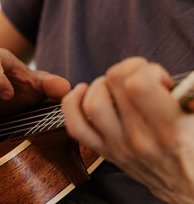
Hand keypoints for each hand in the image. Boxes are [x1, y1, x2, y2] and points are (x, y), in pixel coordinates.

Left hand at [61, 57, 193, 203]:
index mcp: (170, 130)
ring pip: (92, 102)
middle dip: (127, 68)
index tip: (157, 77)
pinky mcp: (104, 151)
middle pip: (113, 83)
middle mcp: (140, 140)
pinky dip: (72, 103)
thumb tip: (176, 80)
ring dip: (101, 84)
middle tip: (138, 76)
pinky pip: (75, 126)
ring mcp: (118, 147)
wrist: (188, 186)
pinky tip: (83, 92)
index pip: (138, 85)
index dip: (146, 69)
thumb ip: (190, 95)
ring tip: (116, 86)